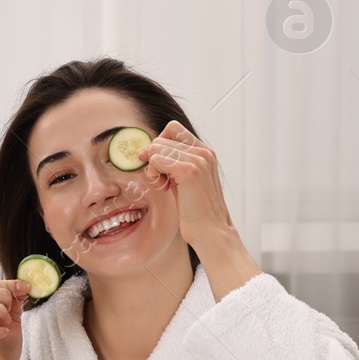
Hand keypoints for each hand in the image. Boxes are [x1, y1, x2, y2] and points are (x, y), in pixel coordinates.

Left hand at [135, 121, 238, 253]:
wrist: (210, 231)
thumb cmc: (195, 210)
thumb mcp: (183, 180)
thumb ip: (172, 163)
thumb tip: (148, 150)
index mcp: (205, 152)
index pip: (173, 129)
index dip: (158, 144)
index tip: (156, 165)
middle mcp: (204, 151)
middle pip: (162, 136)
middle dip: (153, 156)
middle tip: (160, 178)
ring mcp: (198, 159)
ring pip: (157, 146)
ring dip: (153, 166)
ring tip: (163, 184)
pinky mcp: (189, 170)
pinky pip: (156, 159)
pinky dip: (154, 172)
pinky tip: (163, 186)